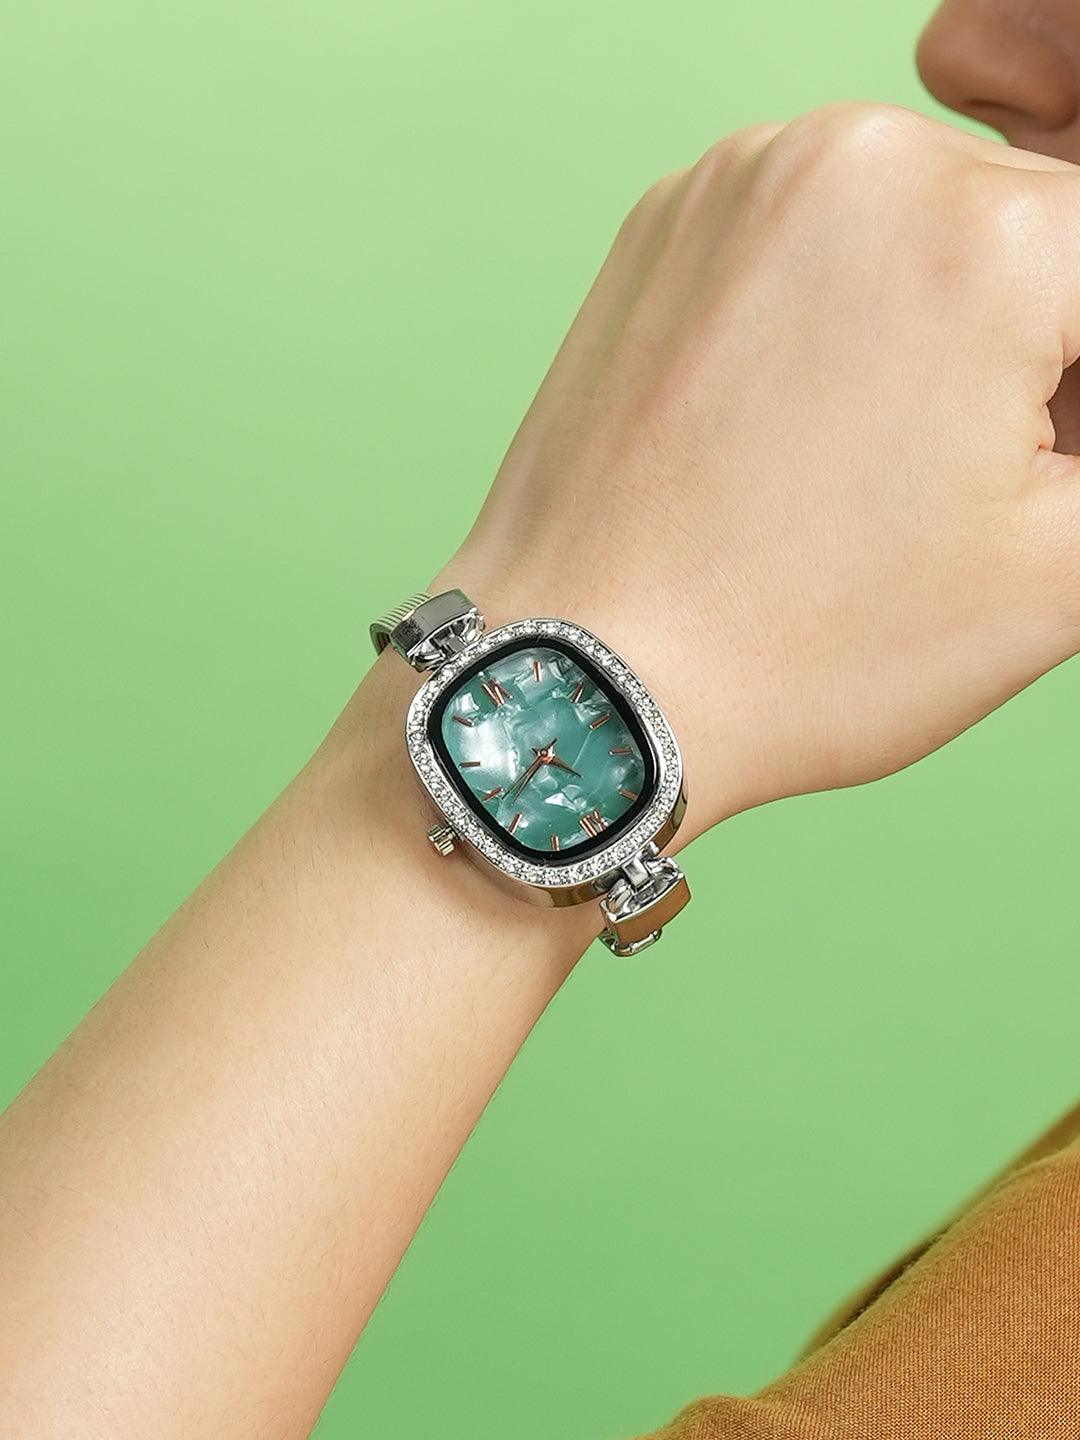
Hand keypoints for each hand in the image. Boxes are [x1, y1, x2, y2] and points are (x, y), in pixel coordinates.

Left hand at [429, 102, 1079, 843]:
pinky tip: (788, 426)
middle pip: (1024, 234)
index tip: (1036, 471)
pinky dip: (827, 309)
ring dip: (930, 323)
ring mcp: (739, 181)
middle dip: (1028, 348)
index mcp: (981, 235)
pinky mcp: (664, 222)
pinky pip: (804, 238)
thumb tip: (1070, 410)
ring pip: (915, 227)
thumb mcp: (1059, 573)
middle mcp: (856, 160)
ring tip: (862, 464)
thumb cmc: (802, 648)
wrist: (584, 674)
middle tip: (951, 483)